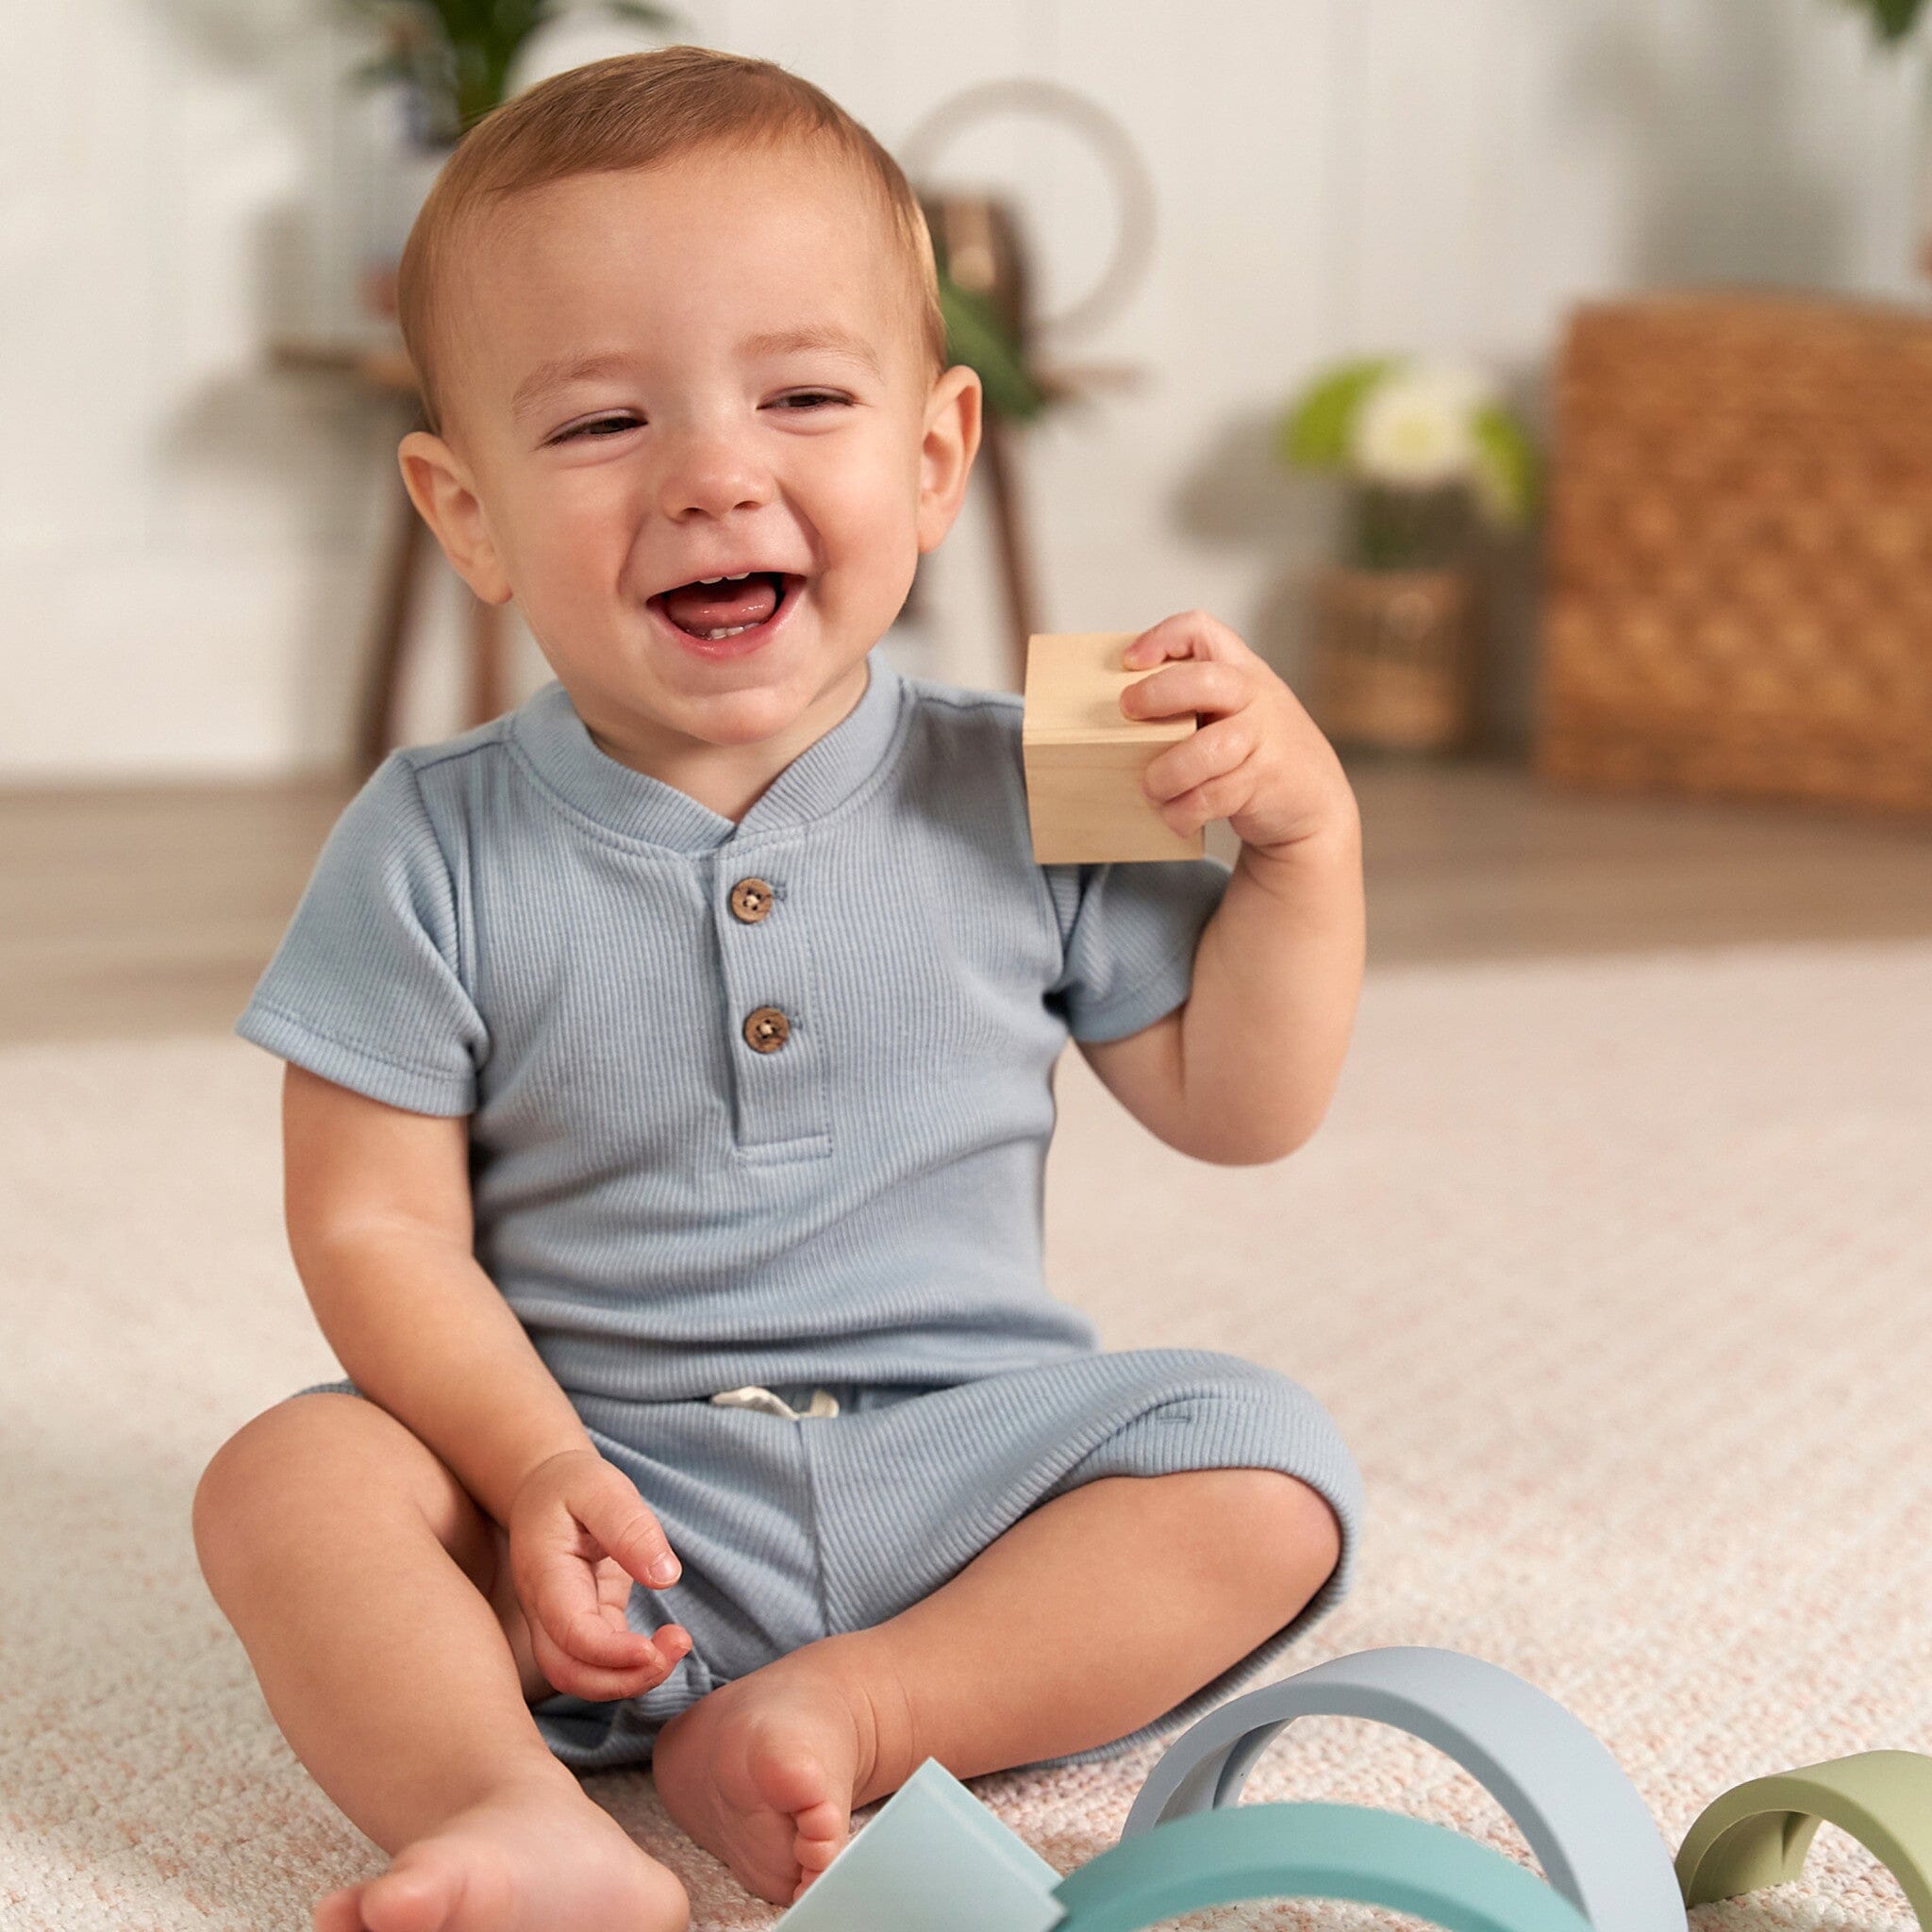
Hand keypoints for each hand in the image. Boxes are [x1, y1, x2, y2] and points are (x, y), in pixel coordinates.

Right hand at [507, 1448, 692, 1701]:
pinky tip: (669, 1642)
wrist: (547, 1488)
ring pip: (584, 1675)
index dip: (610, 1653)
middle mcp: (545, 1609)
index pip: (569, 1633)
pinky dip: (635, 1663)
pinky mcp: (586, 1621)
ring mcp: (561, 1620)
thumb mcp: (601, 1489)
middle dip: (621, 1680)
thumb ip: (629, 1528)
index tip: (653, 1649)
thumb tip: (665, 1577)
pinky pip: (603, 1660)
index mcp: (545, 1575)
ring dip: (632, 1677)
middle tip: (673, 1653)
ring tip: (678, 1646)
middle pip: (569, 1672)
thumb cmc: (573, 1485)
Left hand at [1119, 610, 1356, 857]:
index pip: (1201, 629)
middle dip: (1157, 696)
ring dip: (1168, 773)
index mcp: (1240, 670)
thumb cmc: (1254, 751)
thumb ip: (1194, 700)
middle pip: (1204, 681)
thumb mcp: (1234, 710)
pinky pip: (1216, 795)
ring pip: (1209, 750)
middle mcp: (1255, 696)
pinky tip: (1175, 816)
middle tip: (1128, 713)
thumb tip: (1115, 713)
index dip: (1161, 638)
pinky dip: (1185, 810)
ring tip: (1151, 788)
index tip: (1129, 662)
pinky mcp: (1265, 780)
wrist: (1314, 800)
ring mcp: (1264, 738)